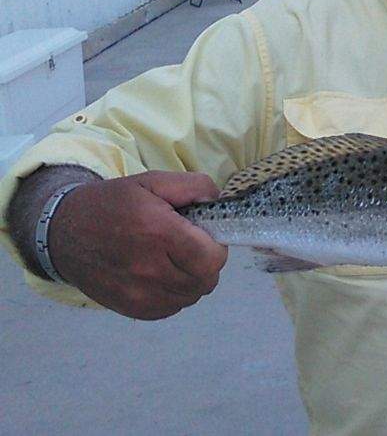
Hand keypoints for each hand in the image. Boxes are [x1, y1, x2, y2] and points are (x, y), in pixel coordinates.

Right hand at [49, 171, 227, 319]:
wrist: (65, 233)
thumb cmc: (113, 204)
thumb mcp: (152, 181)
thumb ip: (193, 186)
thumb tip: (216, 203)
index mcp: (158, 233)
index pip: (212, 257)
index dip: (216, 245)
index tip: (204, 234)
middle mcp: (149, 269)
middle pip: (206, 279)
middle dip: (207, 261)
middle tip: (192, 245)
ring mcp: (139, 295)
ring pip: (192, 295)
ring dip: (193, 278)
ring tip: (176, 258)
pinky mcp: (133, 309)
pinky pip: (173, 307)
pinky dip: (176, 292)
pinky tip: (162, 273)